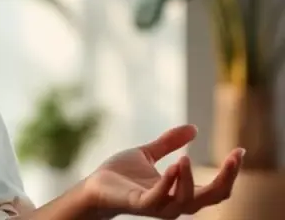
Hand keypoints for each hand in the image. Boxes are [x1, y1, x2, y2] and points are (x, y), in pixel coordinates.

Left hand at [82, 124, 242, 218]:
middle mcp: (174, 203)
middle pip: (211, 198)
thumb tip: (194, 128)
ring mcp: (158, 206)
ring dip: (189, 179)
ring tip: (186, 158)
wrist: (93, 186)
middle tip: (234, 156)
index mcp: (180, 192)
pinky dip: (168, 184)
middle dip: (226, 178)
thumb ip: (169, 143)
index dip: (230, 172)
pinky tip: (173, 166)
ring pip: (186, 201)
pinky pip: (159, 198)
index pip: (215, 188)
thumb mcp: (148, 154)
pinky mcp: (139, 204)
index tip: (240, 150)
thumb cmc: (120, 175)